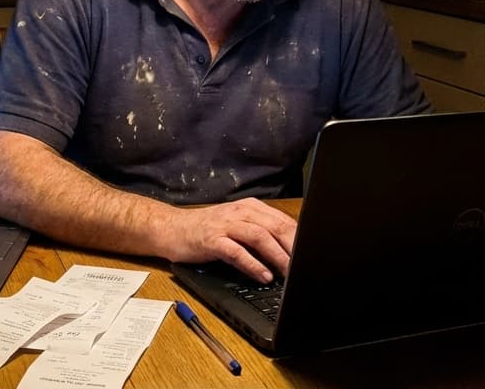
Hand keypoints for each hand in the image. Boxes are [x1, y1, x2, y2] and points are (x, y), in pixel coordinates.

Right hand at [159, 198, 296, 283]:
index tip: (312, 254)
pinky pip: (236, 252)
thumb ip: (260, 233)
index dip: (300, 238)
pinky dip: (253, 265)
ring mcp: (225, 225)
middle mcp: (240, 212)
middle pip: (275, 227)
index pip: (283, 221)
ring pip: (259, 237)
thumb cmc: (207, 231)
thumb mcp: (237, 226)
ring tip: (290, 273)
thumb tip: (290, 251)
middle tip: (306, 265)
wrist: (172, 229)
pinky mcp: (212, 240)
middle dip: (294, 247)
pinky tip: (263, 276)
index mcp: (250, 208)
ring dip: (277, 256)